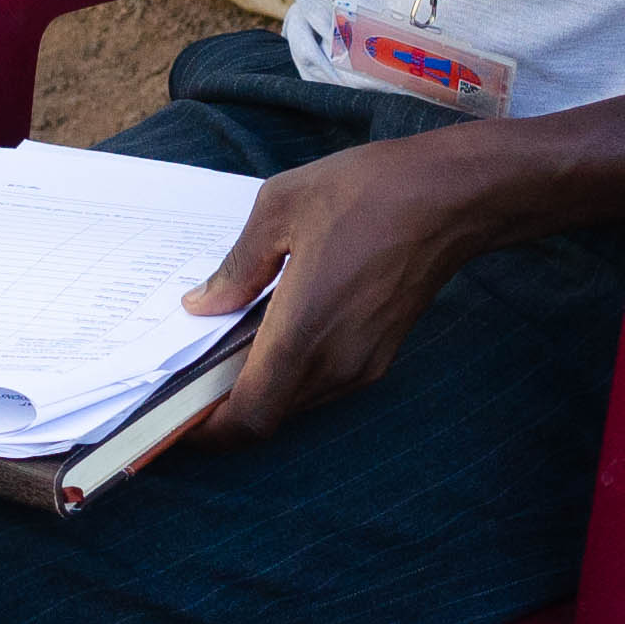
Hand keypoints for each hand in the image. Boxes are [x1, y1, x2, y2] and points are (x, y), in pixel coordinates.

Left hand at [174, 133, 496, 440]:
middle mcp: (334, 365)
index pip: (248, 417)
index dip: (207, 430)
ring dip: (256, 390)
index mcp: (303, 334)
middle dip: (223, 411)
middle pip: (267, 416)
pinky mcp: (379, 355)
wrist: (450, 198)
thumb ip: (236, 267)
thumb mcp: (280, 208)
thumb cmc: (366, 193)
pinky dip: (286, 374)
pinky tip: (270, 334)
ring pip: (294, 402)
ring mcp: (361, 365)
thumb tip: (201, 307)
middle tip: (185, 381)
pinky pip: (320, 383)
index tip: (173, 418)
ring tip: (220, 353)